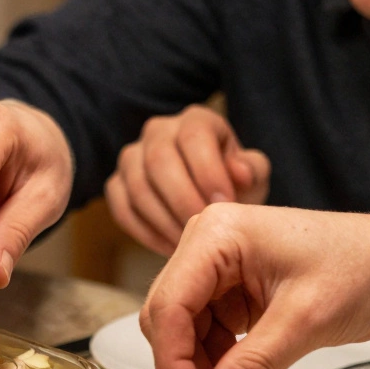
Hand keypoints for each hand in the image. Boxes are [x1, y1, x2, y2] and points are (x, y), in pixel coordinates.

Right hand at [105, 105, 269, 254]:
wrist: (211, 201)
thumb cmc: (235, 185)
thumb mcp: (253, 175)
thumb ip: (252, 170)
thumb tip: (239, 172)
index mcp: (195, 120)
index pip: (194, 136)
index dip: (208, 171)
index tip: (224, 204)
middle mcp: (158, 131)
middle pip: (159, 160)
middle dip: (182, 200)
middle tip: (203, 231)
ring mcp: (131, 158)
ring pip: (138, 188)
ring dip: (164, 221)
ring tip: (189, 243)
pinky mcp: (116, 186)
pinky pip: (123, 210)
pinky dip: (146, 234)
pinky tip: (170, 248)